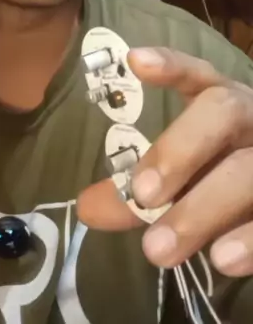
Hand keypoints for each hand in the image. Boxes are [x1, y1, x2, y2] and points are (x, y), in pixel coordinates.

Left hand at [77, 47, 252, 276]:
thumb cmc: (222, 175)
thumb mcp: (183, 177)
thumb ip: (136, 192)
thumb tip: (87, 208)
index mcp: (221, 101)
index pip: (197, 72)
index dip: (170, 65)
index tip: (135, 62)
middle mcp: (252, 118)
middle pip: (224, 111)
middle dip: (181, 148)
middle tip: (142, 193)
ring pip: (250, 171)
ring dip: (203, 209)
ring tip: (159, 250)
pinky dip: (250, 241)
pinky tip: (222, 261)